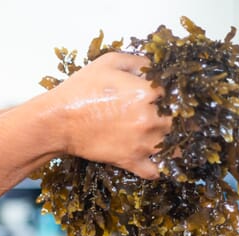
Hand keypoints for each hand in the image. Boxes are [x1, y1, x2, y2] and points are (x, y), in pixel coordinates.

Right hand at [46, 52, 170, 177]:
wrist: (57, 121)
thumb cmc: (80, 90)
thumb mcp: (109, 62)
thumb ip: (138, 61)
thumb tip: (155, 67)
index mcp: (148, 92)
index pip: (178, 93)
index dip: (176, 94)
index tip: (171, 96)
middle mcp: (150, 119)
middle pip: (181, 121)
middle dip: (179, 119)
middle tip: (172, 118)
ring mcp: (141, 143)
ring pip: (174, 147)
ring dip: (174, 144)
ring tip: (168, 140)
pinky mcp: (130, 160)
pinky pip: (155, 171)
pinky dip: (160, 168)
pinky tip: (157, 160)